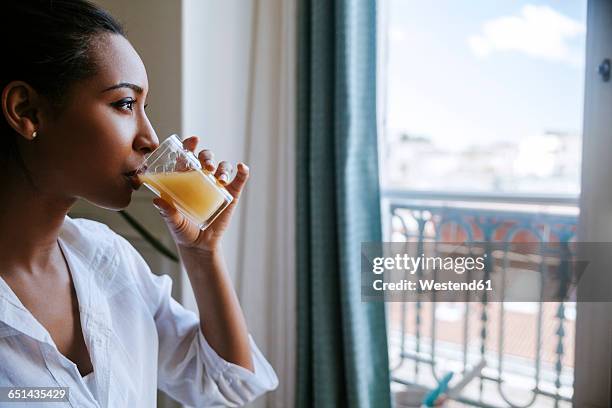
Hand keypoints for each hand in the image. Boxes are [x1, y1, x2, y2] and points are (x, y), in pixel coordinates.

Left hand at [151, 136, 248, 251]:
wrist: (199, 245)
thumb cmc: (183, 229)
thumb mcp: (173, 221)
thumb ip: (167, 211)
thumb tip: (157, 200)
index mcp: (186, 179)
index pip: (188, 156)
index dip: (190, 145)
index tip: (193, 140)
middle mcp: (202, 178)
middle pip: (206, 158)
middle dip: (207, 157)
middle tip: (206, 166)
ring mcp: (218, 186)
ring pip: (223, 167)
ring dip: (223, 168)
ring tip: (221, 179)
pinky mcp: (231, 195)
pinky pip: (239, 179)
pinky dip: (242, 172)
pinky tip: (242, 168)